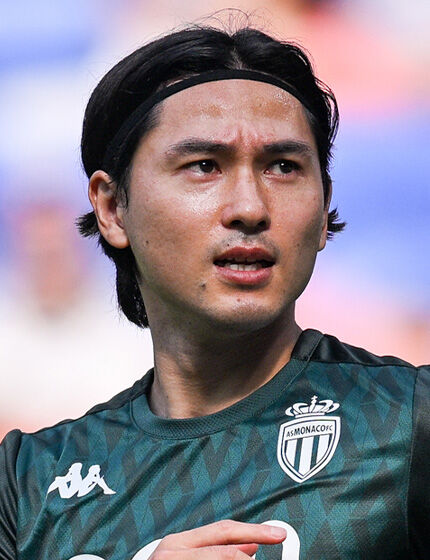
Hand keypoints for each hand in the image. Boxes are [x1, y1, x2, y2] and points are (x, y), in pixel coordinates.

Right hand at [148, 519, 286, 558]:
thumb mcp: (188, 558)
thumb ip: (216, 552)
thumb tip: (251, 548)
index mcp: (176, 544)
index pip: (222, 531)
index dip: (253, 531)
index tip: (278, 534)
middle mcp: (171, 554)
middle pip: (224, 552)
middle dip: (253, 545)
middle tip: (280, 543)